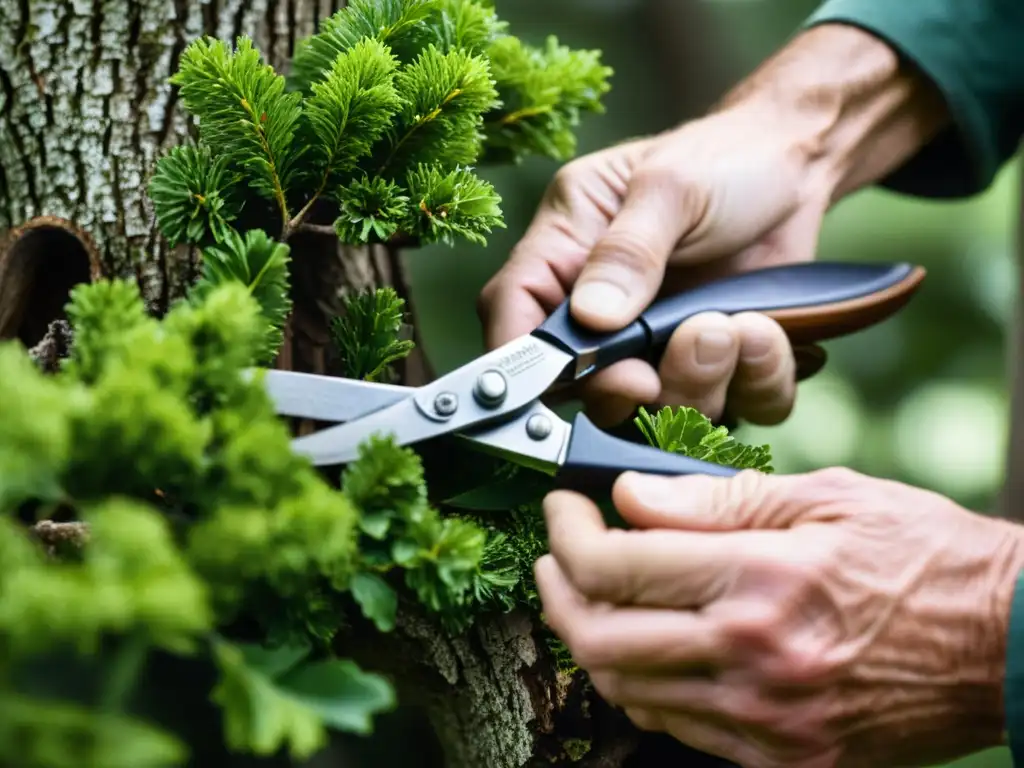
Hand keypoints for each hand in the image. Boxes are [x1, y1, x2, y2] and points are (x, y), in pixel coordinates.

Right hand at [478, 104, 835, 426]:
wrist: (798, 164)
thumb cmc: (723, 156)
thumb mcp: (669, 186)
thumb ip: (627, 252)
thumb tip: (591, 319)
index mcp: (566, 251)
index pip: (513, 313)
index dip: (521, 361)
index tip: (559, 382)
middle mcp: (604, 310)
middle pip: (581, 387)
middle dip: (625, 389)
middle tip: (660, 366)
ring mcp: (660, 346)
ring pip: (659, 411)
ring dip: (701, 381)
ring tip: (738, 324)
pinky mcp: (720, 366)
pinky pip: (738, 408)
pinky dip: (758, 380)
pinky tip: (767, 329)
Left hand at [535, 468, 1023, 767]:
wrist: (1006, 643)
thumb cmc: (924, 556)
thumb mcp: (826, 497)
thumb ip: (715, 500)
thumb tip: (629, 495)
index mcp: (763, 580)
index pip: (616, 565)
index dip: (567, 533)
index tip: (563, 510)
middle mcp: (754, 658)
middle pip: (599, 636)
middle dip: (556, 589)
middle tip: (557, 554)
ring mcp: (767, 722)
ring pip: (627, 688)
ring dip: (591, 638)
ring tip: (592, 596)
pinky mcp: (784, 759)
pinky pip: (677, 727)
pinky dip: (643, 683)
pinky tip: (650, 646)